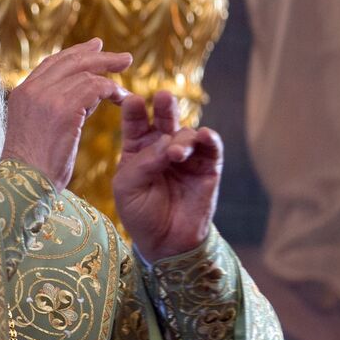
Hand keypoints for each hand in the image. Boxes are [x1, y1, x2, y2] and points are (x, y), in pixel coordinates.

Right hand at [1, 39, 131, 190]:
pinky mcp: (64, 108)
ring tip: (125, 88)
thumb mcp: (38, 129)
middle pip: (69, 60)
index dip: (76, 54)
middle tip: (124, 58)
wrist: (23, 184)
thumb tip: (86, 96)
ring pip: (85, 72)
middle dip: (99, 56)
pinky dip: (111, 90)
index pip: (52, 63)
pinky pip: (94, 87)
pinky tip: (121, 99)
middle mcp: (31, 89)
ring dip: (109, 78)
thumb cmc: (32, 168)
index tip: (95, 48)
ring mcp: (46, 97)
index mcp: (21, 93)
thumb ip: (56, 108)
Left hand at [113, 90, 221, 261]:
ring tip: (176, 154)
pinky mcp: (208, 167)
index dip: (134, 110)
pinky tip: (204, 136)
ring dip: (182, 139)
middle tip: (162, 97)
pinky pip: (212, 147)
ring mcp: (187, 155)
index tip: (132, 100)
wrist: (164, 242)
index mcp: (136, 148)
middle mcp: (162, 147)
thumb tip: (169, 144)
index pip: (135, 122)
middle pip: (164, 118)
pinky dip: (209, 139)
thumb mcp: (128, 186)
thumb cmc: (139, 213)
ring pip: (187, 133)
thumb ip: (143, 162)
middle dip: (164, 106)